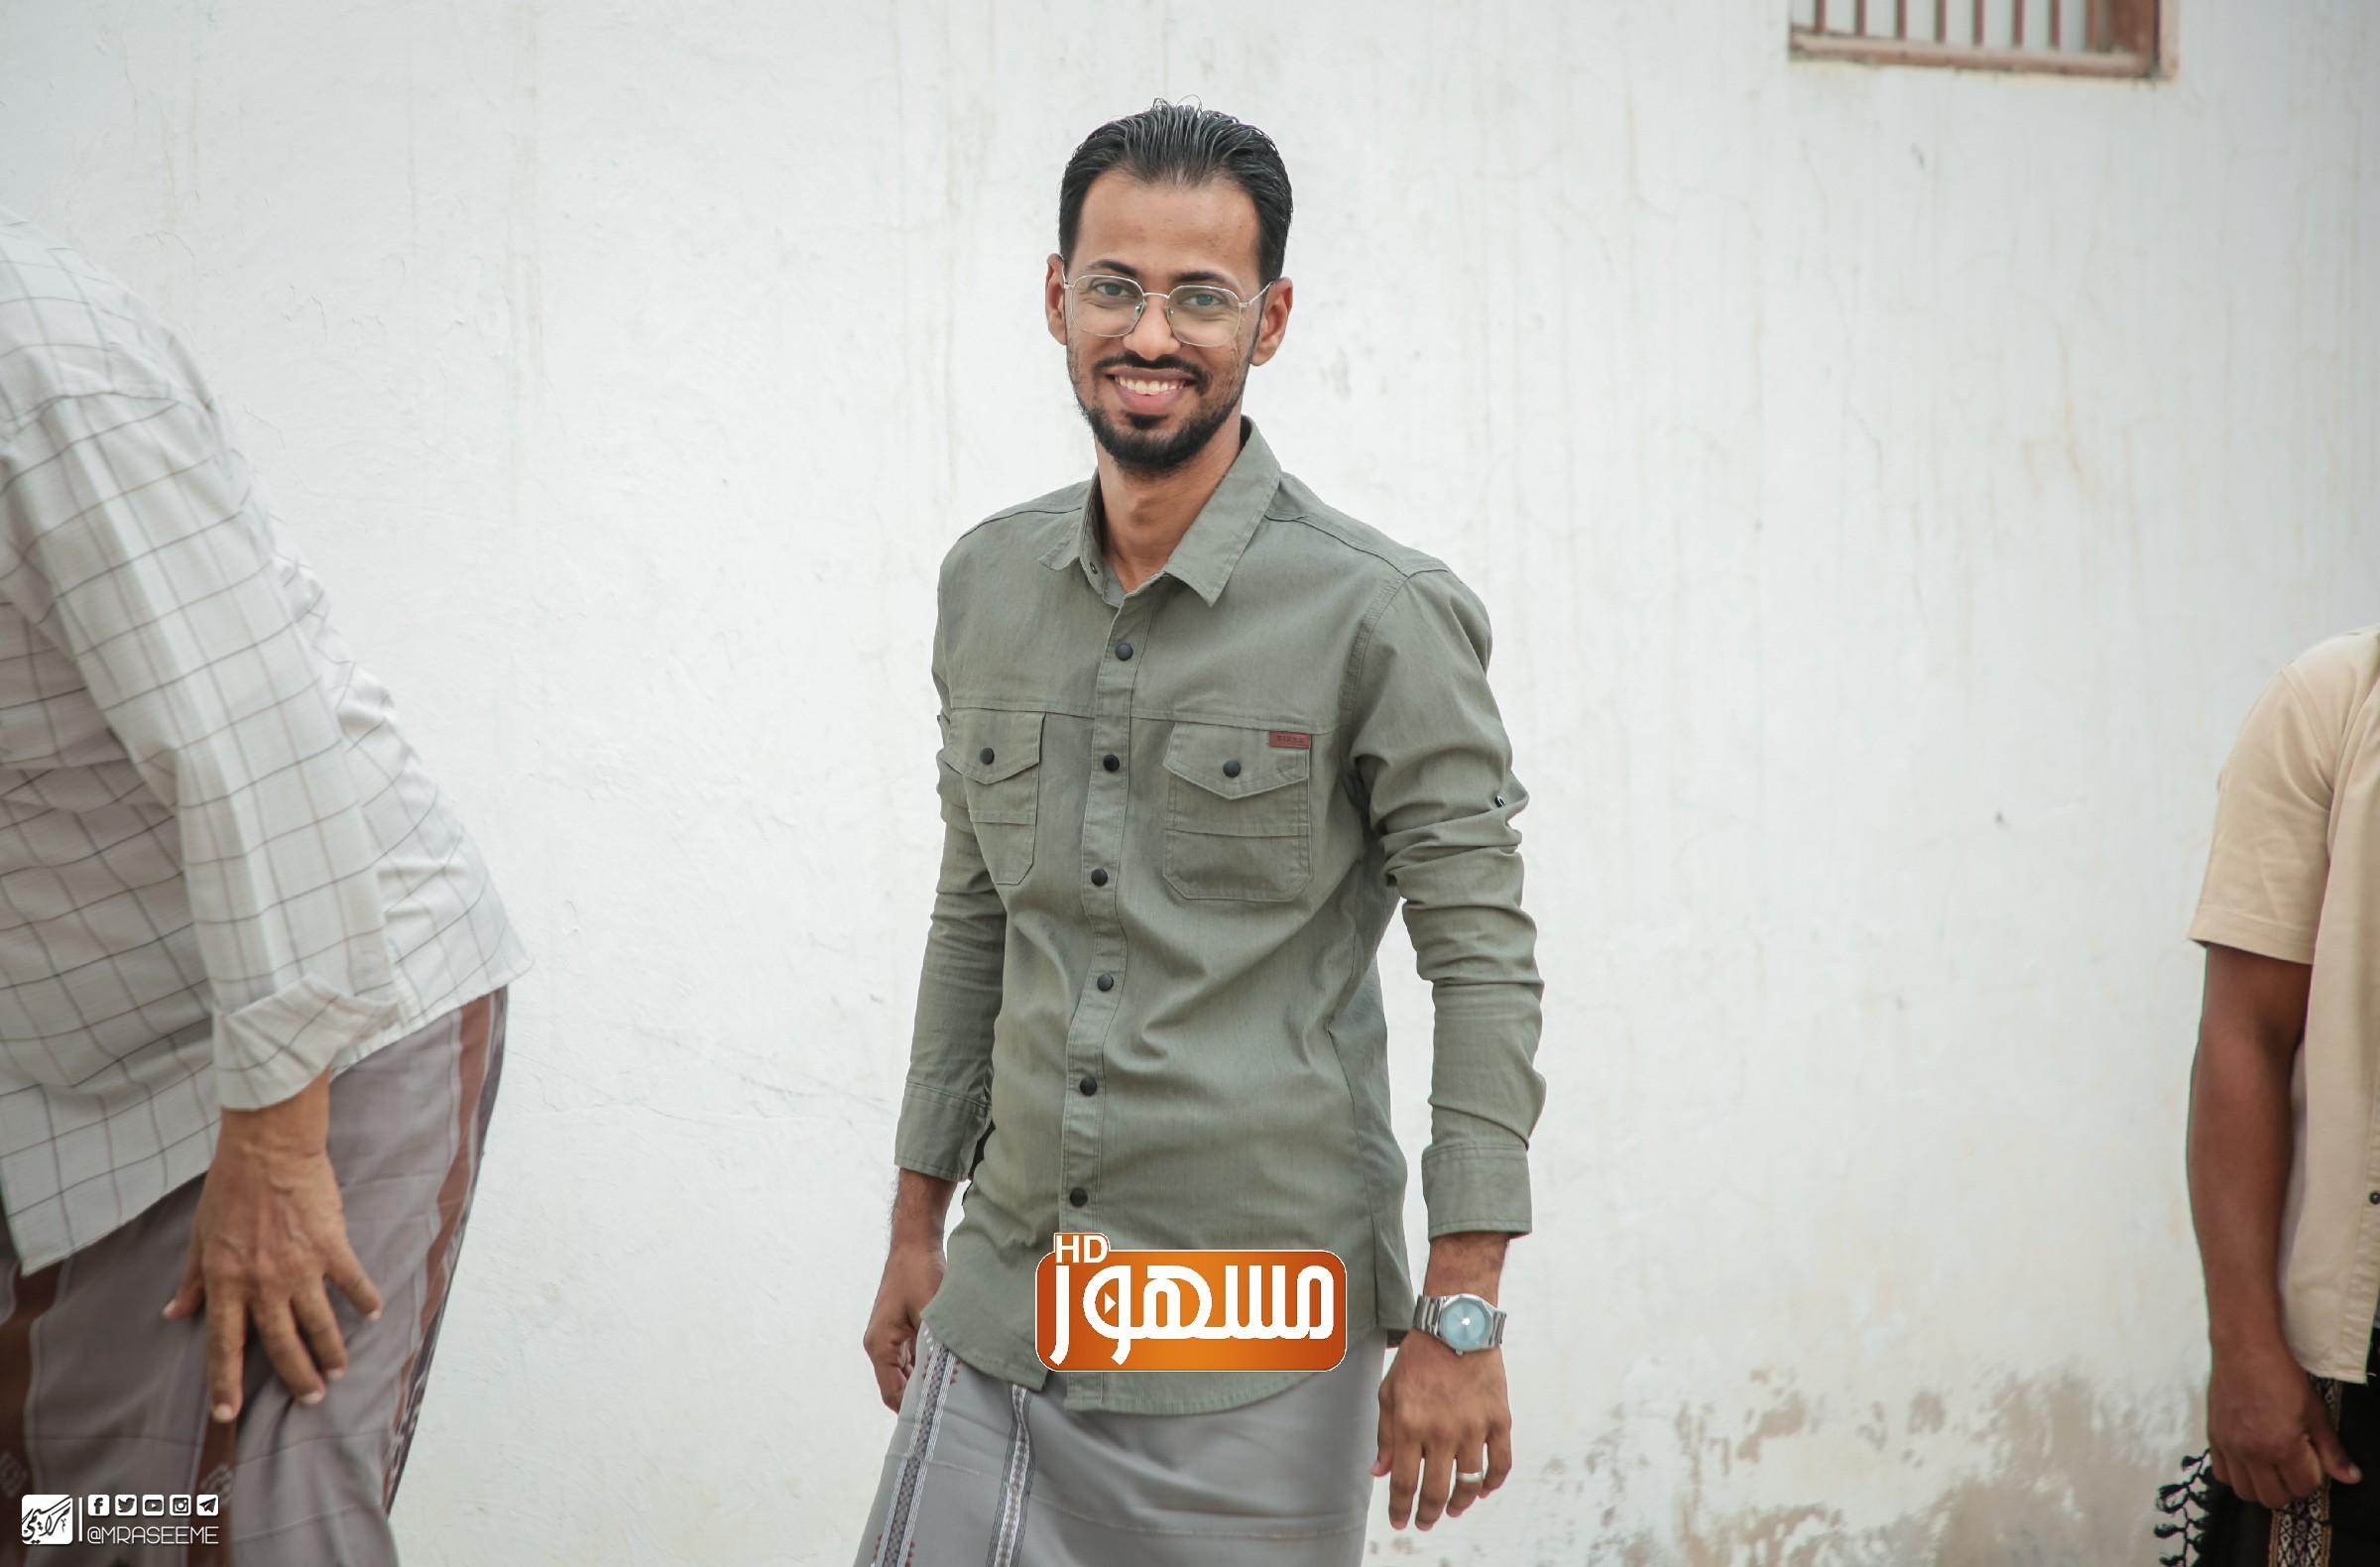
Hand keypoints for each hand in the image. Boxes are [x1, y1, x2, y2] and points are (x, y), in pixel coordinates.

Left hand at [162, 1070, 381, 1422]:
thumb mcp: (200, 1236)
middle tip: (312, 1398)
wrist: (269, 1149)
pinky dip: (364, 1301)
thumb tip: (174, 1314)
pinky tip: (373, 1314)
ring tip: (339, 1371)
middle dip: (297, 1377)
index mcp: (226, 1283)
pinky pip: (352, 1283)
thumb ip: (192, 1280)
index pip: (224, 1346)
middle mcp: (263, 1284)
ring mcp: (301, 1268)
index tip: (227, 1414)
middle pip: (281, 1345)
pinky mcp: (331, 1247)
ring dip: (332, 1352)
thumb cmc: (230, 1188)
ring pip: (319, 1324)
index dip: (224, 1384)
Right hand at [861, 1240, 945, 1411]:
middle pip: (899, 1388)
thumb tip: (948, 1377)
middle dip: (922, 1399)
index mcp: (880, 1346)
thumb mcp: (930, 1311)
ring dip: (925, 1384)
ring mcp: (889, 1339)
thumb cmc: (919, 1272)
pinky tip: (949, 1372)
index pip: (894, 1394)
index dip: (914, 1410)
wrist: (914, 1244)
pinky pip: (912, 1360)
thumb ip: (934, 1346)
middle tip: (953, 1412)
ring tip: (953, 1396)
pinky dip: (927, 1368)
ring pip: (906, 1375)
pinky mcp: (900, 1331)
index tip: (940, 1421)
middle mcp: (880, 1346)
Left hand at [1372, 1332, 1512, 1530]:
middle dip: (1428, 1513)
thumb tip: (1380, 1472)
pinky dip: (1492, 1483)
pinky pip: (1500, 1463)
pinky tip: (1483, 1490)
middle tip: (1425, 1522)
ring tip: (1454, 1509)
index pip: (1405, 1482)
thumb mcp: (1389, 1392)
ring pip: (1469, 1483)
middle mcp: (1442, 1430)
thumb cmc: (1418, 1358)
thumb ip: (1385, 1435)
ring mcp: (1474, 1426)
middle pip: (1436, 1490)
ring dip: (1460, 1504)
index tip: (1399, 1522)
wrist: (1455, 1324)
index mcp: (1411, 1424)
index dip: (1401, 1508)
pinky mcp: (1499, 1419)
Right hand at [2207, 1336, 2360, 1507]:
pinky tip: (2247, 1459)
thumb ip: (2331, 1449)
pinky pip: (2220, 1473)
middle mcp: (2252, 1452)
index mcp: (2281, 1446)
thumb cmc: (2280, 1374)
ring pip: (2244, 1492)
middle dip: (2288, 1488)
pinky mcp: (2213, 1437)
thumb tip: (2350, 1476)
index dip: (2313, 1477)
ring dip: (2260, 1486)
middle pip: (2272, 1498)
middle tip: (2293, 1468)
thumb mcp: (2315, 1411)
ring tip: (2270, 1467)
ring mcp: (2229, 1446)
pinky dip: (2236, 1474)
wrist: (2244, 1348)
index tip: (2312, 1461)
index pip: (2302, 1487)